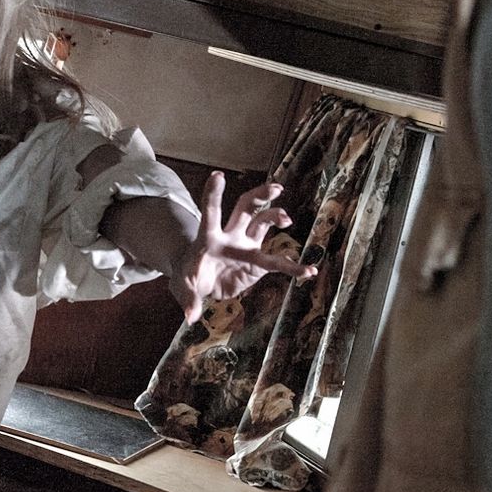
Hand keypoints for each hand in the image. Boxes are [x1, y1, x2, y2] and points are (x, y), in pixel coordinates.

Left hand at [169, 172, 315, 322]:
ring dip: (276, 217)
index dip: (213, 194)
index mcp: (209, 237)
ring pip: (264, 224)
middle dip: (260, 195)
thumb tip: (190, 316)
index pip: (211, 211)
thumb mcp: (183, 288)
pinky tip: (309, 271)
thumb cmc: (188, 278)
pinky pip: (278, 263)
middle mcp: (231, 235)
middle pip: (247, 207)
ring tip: (286, 219)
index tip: (218, 175)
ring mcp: (247, 246)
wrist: (200, 283)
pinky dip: (293, 268)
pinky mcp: (257, 263)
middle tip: (276, 188)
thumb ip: (189, 299)